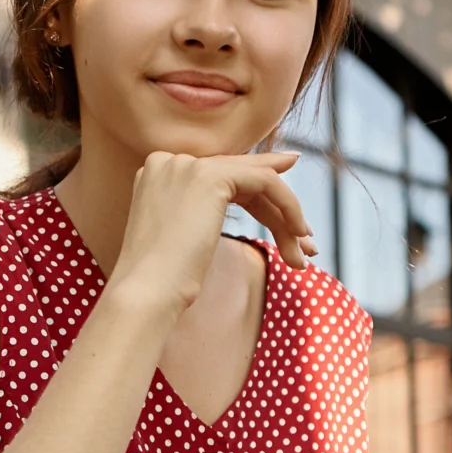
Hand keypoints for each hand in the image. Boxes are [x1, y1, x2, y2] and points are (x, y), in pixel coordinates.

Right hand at [106, 150, 319, 314]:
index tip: (291, 222)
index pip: (222, 180)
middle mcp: (171, 160)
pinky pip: (266, 181)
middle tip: (305, 243)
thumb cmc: (162, 281)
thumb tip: (254, 203)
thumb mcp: (186, 237)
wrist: (146, 291)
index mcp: (159, 173)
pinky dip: (289, 205)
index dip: (260, 201)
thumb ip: (207, 212)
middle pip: (241, 180)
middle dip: (278, 211)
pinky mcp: (211, 175)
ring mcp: (189, 165)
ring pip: (258, 180)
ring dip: (286, 217)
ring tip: (305, 253)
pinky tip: (299, 234)